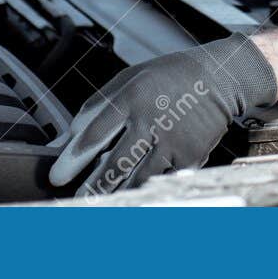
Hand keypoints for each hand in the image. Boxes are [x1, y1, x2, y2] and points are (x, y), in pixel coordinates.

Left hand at [49, 36, 277, 195]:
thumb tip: (68, 134)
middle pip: (115, 164)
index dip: (72, 159)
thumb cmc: (170, 76)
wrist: (220, 76)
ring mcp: (172, 141)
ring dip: (116, 193)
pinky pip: (161, 179)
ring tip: (100, 202)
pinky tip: (133, 193)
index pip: (94, 134)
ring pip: (137, 178)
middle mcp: (151, 120)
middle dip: (92, 187)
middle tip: (78, 200)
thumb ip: (97, 105)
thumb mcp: (129, 77)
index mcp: (132, 97)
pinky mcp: (190, 156)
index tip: (58, 177)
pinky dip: (144, 188)